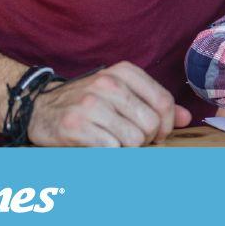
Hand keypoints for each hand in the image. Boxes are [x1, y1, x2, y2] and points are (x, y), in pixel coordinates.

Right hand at [28, 61, 191, 146]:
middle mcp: (108, 83)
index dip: (166, 125)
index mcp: (124, 71)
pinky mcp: (76, 125)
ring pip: (133, 140)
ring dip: (127, 148)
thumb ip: (155, 104)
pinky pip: (112, 150)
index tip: (157, 134)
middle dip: (146, 140)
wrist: (39, 108)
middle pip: (150, 124)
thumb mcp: (122, 93)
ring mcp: (91, 103)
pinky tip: (99, 145)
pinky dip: (109, 154)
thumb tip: (185, 118)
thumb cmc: (87, 102)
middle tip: (132, 141)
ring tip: (113, 141)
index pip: (163, 101)